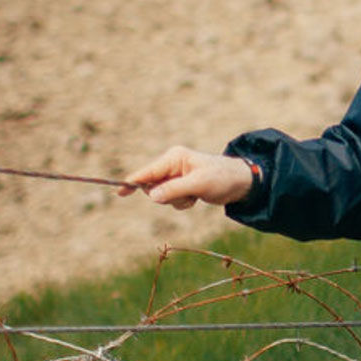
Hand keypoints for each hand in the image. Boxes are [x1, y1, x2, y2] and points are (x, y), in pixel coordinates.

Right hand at [121, 147, 255, 210]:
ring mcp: (176, 176)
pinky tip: (197, 197)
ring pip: (162, 196)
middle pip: (152, 186)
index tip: (119, 192)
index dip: (133, 182)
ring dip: (177, 201)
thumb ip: (174, 190)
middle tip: (187, 194)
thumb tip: (152, 196)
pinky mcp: (181, 186)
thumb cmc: (222, 178)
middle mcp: (172, 165)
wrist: (241, 182)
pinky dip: (183, 203)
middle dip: (166, 196)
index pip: (148, 172)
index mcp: (174, 158)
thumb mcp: (199, 184)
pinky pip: (172, 200)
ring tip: (195, 195)